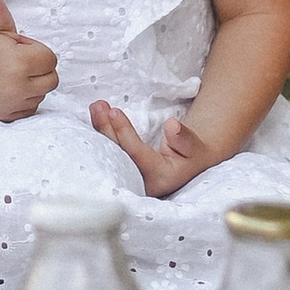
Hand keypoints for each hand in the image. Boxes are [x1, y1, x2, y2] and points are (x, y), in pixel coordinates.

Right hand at [0, 0, 56, 121]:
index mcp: (18, 63)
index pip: (50, 59)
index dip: (35, 50)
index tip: (16, 46)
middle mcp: (16, 88)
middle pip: (51, 79)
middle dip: (38, 68)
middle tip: (14, 59)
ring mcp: (10, 104)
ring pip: (41, 94)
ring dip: (31, 83)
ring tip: (8, 71)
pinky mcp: (5, 115)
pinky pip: (30, 108)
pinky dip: (23, 98)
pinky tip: (7, 86)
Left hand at [90, 100, 218, 196]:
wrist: (186, 163)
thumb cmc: (190, 154)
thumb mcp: (193, 146)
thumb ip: (184, 139)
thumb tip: (171, 126)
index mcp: (160, 177)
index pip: (137, 154)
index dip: (124, 133)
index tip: (113, 112)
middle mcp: (140, 182)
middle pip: (118, 155)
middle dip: (105, 130)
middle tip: (98, 106)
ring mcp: (128, 179)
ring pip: (110, 155)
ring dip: (100, 130)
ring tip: (96, 107)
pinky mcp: (121, 171)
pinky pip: (108, 154)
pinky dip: (101, 135)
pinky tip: (95, 118)